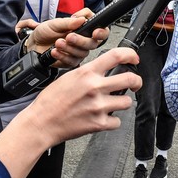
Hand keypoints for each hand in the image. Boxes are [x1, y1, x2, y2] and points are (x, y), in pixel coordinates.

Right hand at [17, 47, 140, 143]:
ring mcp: (98, 106)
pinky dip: (112, 121)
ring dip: (122, 103)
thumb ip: (88, 73)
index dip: (130, 55)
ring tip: (112, 104)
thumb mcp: (68, 77)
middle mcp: (95, 87)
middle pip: (130, 79)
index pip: (116, 56)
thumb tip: (102, 71)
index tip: (134, 58)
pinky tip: (103, 118)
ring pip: (127, 102)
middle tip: (134, 84)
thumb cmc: (50, 101)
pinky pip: (117, 121)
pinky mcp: (99, 123)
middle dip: (136, 82)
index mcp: (87, 73)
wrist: (41, 122)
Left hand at [20, 11, 109, 68]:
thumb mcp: (55, 23)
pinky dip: (62, 56)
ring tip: (57, 42)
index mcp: (83, 29)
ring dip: (69, 48)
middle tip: (69, 36)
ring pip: (82, 53)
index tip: (95, 32)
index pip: (101, 30)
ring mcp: (77, 52)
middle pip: (93, 44)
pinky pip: (72, 62)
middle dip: (81, 40)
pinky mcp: (70, 62)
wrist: (33, 44)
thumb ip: (69, 22)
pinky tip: (54, 51)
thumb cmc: (45, 32)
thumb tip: (82, 19)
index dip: (102, 32)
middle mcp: (83, 41)